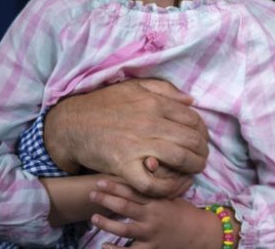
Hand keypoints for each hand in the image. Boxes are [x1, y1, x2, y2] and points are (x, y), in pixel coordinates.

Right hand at [46, 78, 208, 196]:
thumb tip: (191, 100)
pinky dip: (167, 187)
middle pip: (192, 139)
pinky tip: (172, 185)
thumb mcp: (134, 87)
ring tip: (194, 170)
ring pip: (180, 159)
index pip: (193, 119)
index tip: (201, 139)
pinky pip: (152, 183)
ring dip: (193, 167)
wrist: (71, 124)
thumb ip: (165, 90)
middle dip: (202, 151)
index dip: (202, 131)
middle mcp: (151, 123)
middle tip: (202, 156)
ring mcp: (138, 145)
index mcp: (156, 104)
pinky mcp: (123, 165)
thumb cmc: (104, 104)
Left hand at [89, 179, 223, 248]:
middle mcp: (153, 217)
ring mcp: (151, 234)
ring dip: (106, 223)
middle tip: (91, 194)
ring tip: (93, 217)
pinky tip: (104, 246)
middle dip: (106, 200)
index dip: (116, 186)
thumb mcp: (174, 197)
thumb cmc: (185, 214)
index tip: (101, 181)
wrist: (201, 234)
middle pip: (125, 207)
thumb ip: (159, 186)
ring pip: (124, 229)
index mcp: (158, 202)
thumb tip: (148, 166)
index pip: (134, 191)